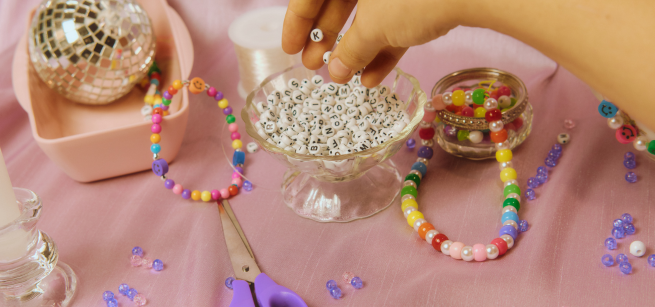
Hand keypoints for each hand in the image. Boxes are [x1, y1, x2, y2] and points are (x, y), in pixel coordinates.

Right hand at [282, 0, 459, 86]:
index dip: (297, 21)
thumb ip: (350, 49)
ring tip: (344, 80)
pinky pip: (397, 21)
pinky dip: (385, 47)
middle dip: (326, 38)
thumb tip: (335, 71)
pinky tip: (374, 78)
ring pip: (369, 13)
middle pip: (339, 1)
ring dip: (355, 48)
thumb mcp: (374, 26)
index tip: (290, 49)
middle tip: (314, 67)